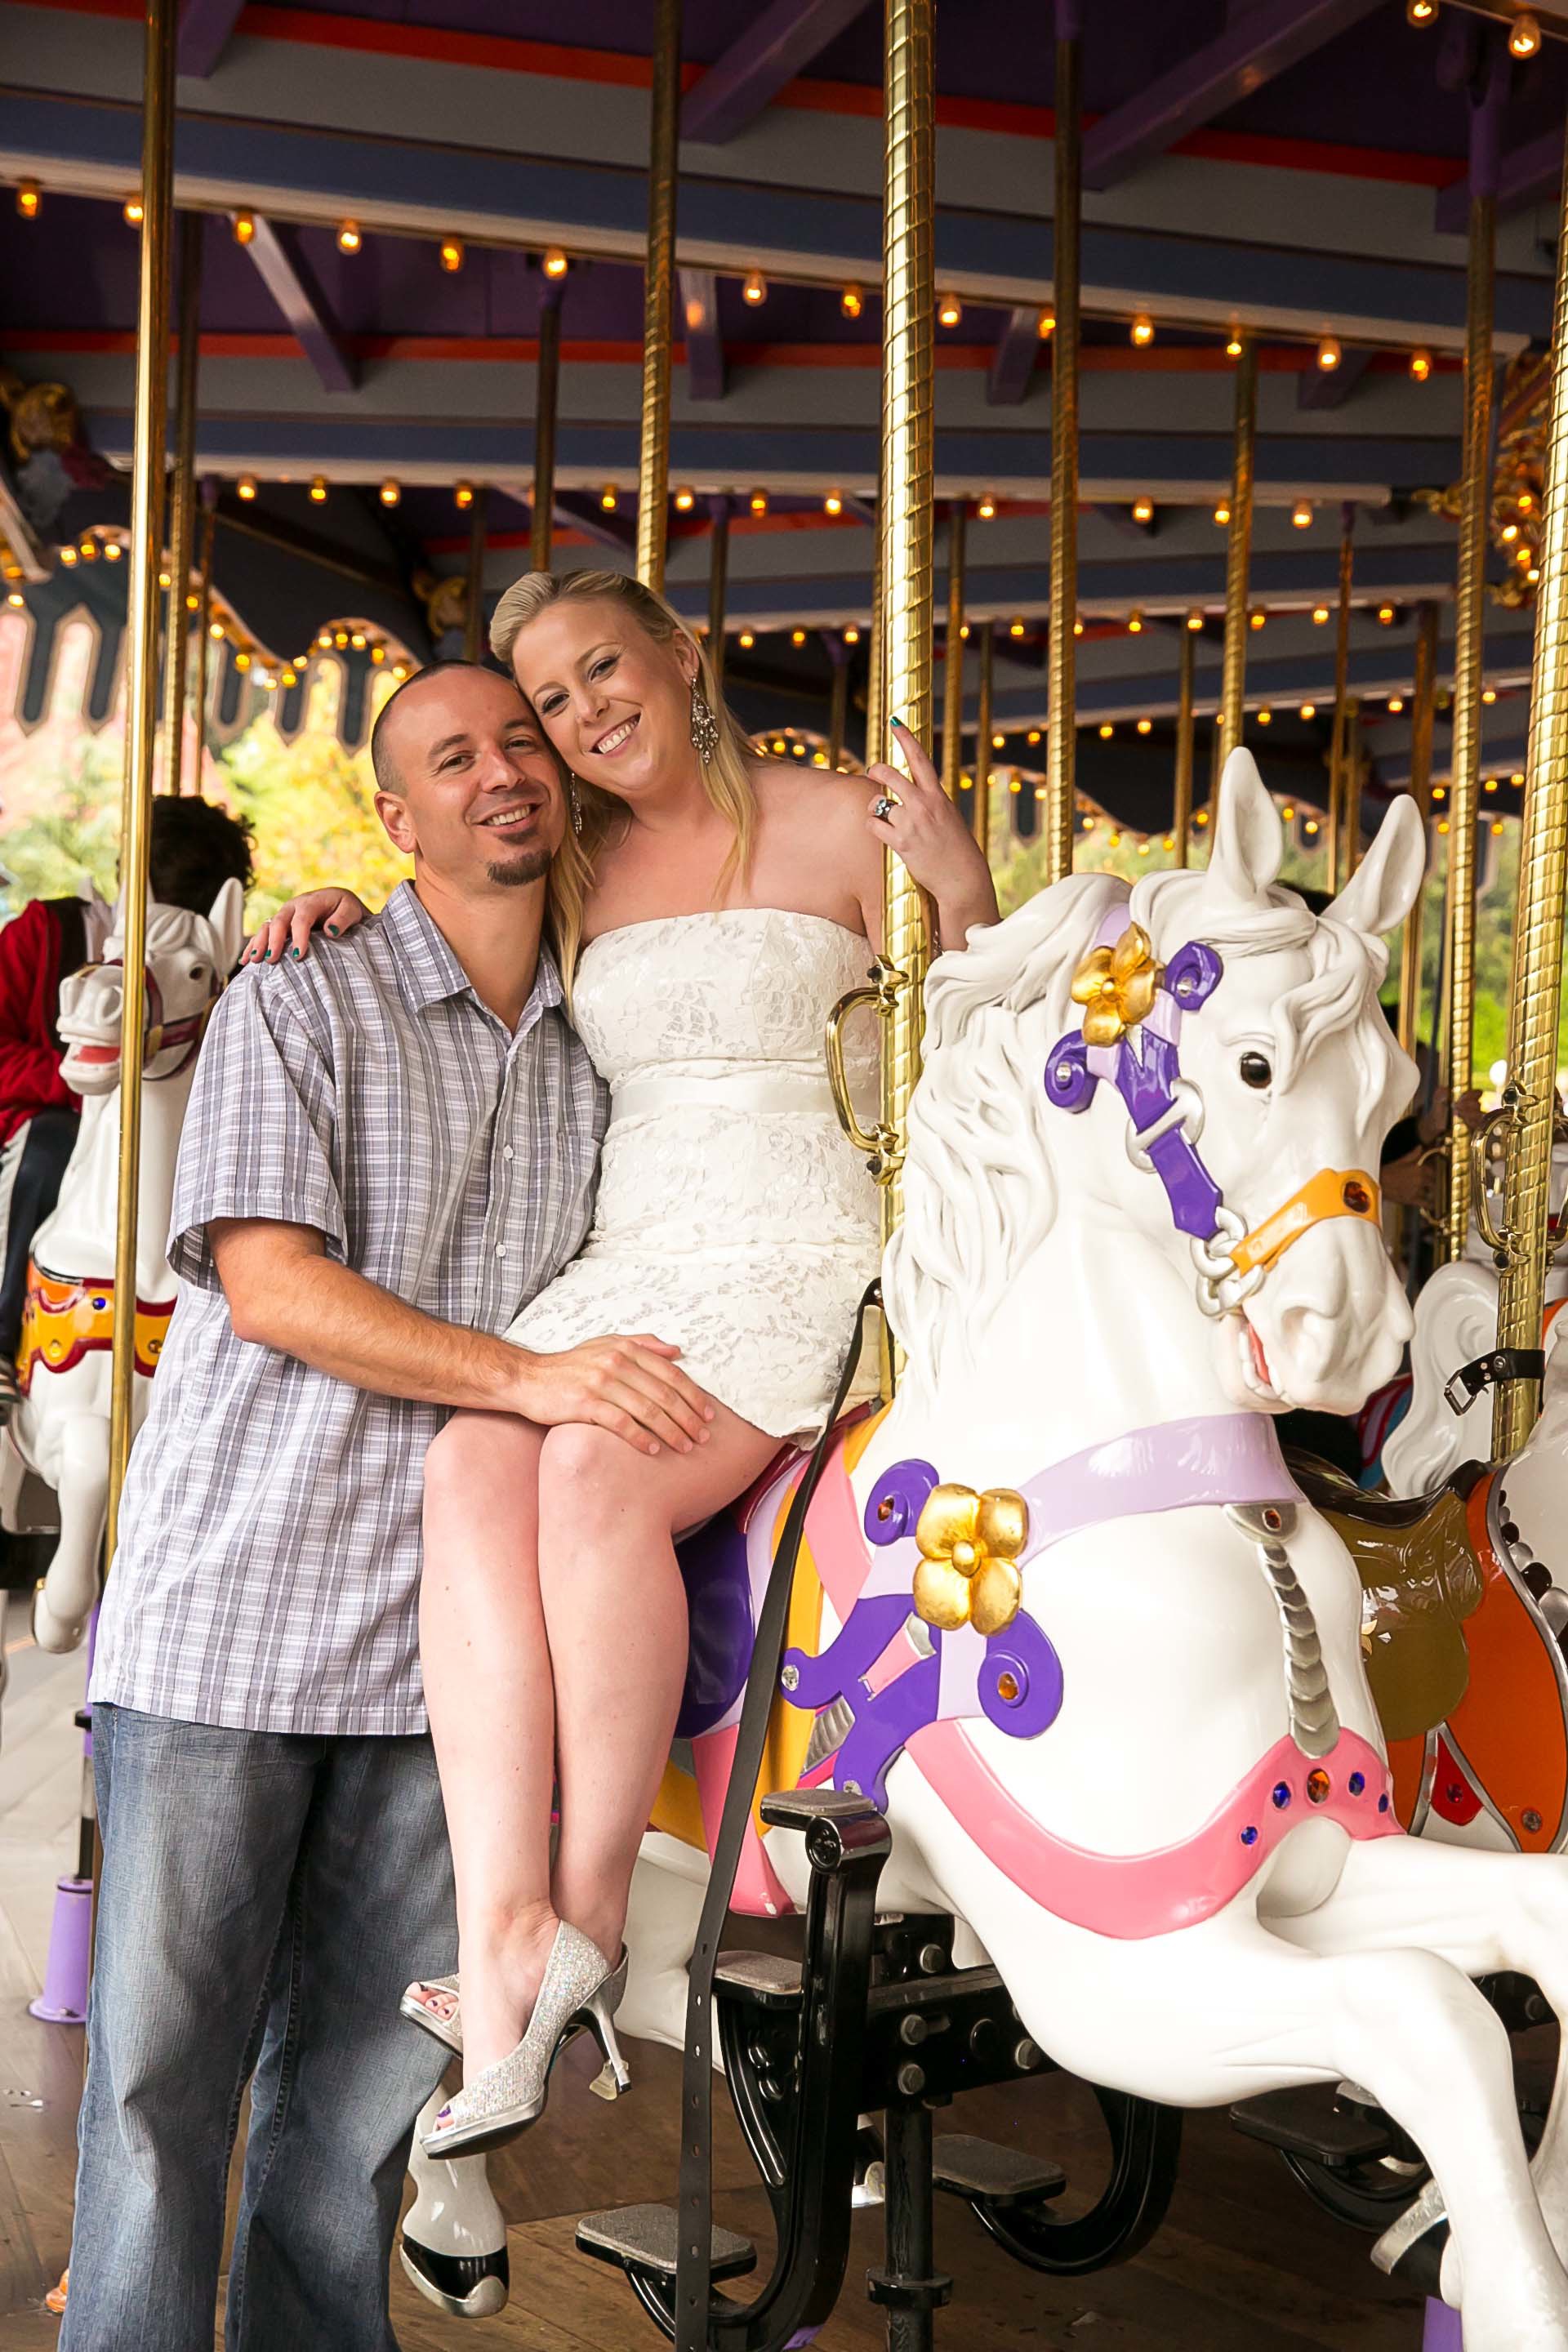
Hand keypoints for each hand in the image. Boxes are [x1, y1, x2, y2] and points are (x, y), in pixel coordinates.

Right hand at [241, 889, 368, 966]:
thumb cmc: (345, 909)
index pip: (302, 918)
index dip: (299, 936)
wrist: (339, 904)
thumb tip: (331, 931)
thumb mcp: (351, 910)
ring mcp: (283, 916)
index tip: (298, 955)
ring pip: (266, 927)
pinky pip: (263, 934)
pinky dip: (253, 946)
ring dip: (259, 943)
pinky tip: (246, 960)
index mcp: (311, 902)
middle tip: (271, 959)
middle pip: (279, 922)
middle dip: (273, 941)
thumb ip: (343, 919)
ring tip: (254, 961)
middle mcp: (293, 907)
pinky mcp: (279, 926)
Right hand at [507, 1333, 716, 1456]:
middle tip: (704, 1437)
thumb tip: (677, 1350)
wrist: (528, 1379)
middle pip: (664, 1393)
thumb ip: (642, 1344)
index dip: (694, 1395)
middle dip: (689, 1417)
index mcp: (625, 1349)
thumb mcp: (604, 1345)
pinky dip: (640, 1438)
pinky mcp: (584, 1403)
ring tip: (686, 1447)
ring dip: (671, 1431)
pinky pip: (621, 1423)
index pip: (670, 1373)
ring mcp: (600, 1382)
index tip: (709, 1414)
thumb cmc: (569, 1366)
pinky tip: (653, 1450)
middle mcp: (615, 1362)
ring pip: (647, 1410)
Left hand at [867, 721, 998, 948]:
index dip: (906, 739)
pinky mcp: (902, 843)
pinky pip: (874, 826)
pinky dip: (872, 827)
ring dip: (874, 808)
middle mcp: (924, 805)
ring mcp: (912, 823)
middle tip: (873, 771)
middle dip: (877, 770)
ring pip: (878, 803)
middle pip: (891, 776)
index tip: (895, 722)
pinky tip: (879, 831)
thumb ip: (931, 803)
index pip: (920, 760)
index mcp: (938, 796)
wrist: (963, 877)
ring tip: (880, 815)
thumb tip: (909, 796)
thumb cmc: (956, 849)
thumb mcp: (949, 818)